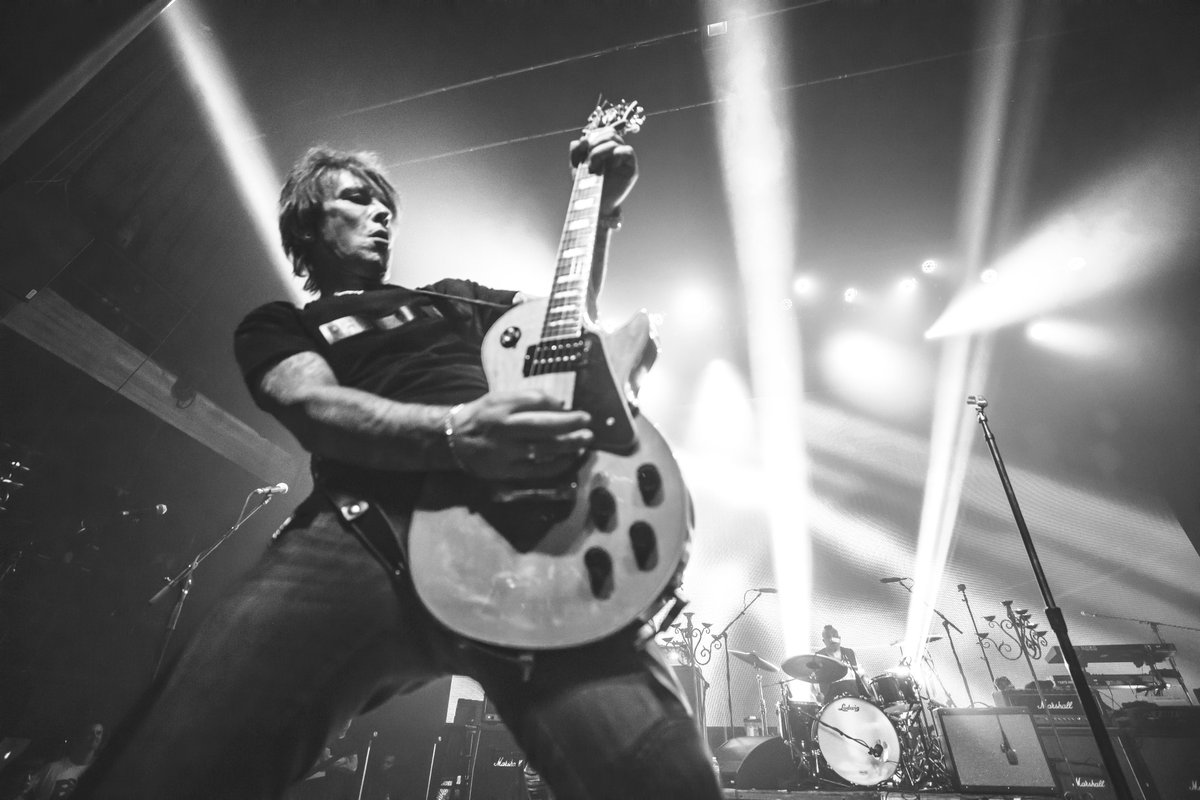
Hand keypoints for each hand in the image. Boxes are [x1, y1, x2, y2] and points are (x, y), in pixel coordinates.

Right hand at [451, 390, 592, 478]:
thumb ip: (528, 399)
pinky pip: (537, 470)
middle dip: (568, 424)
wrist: (454, 440)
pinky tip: (570, 459)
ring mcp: (505, 453)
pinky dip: (556, 465)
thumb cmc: (483, 416)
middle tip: (588, 422)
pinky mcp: (507, 472)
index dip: (556, 405)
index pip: (533, 402)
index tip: (573, 408)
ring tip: (585, 440)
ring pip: (543, 449)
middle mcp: (503, 430)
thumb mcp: (499, 398)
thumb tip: (560, 405)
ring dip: (568, 445)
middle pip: (542, 426)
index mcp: (501, 408)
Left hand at [570, 126, 637, 214]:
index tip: (584, 146)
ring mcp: (624, 160)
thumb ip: (576, 150)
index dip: (593, 134)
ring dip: (600, 150)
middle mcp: (616, 152)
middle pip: (610, 133)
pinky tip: (608, 166)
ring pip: (616, 141)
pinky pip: (627, 151)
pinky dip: (616, 154)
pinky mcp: (631, 169)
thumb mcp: (576, 166)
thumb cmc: (586, 186)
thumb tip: (583, 139)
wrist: (593, 205)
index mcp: (605, 149)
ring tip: (593, 165)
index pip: (604, 131)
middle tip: (588, 157)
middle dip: (596, 141)